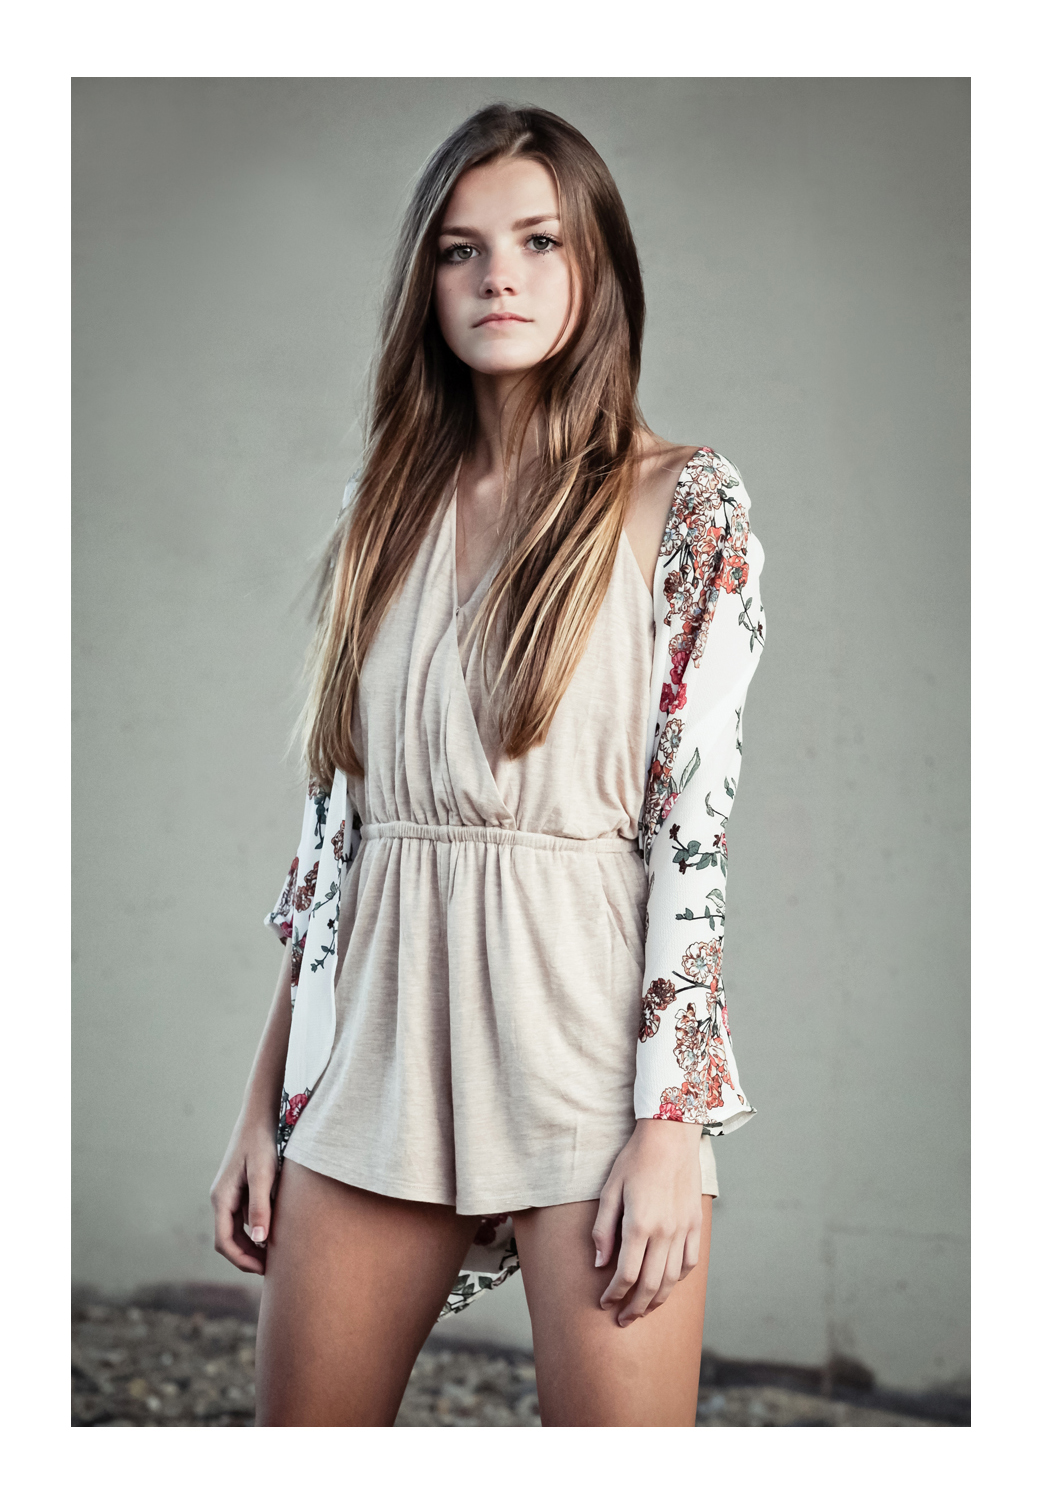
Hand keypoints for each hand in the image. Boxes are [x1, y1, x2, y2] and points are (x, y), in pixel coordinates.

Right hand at [210, 1112, 278, 1274]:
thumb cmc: (260, 1143)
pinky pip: (244, 1217)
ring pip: (237, 1230)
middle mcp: (221, 1199)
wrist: (258, 1116)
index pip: (224, 1242)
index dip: (241, 1260)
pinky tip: (275, 1230)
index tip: (263, 1270)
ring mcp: (229, 1194)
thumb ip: (259, 1207)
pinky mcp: (240, 1189)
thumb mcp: (262, 1175)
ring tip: (276, 1253)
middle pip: (228, 1240)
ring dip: (252, 1244)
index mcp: (221, 1198)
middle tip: (272, 1267)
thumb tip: (259, 1240)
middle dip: (247, 1257)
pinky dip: (256, 1229)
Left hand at [592, 1117, 705, 1324]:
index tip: (604, 1303)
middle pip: (651, 1284)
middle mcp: (664, 1232)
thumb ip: (603, 1229)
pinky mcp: (695, 1223)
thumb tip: (599, 1264)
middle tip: (622, 1320)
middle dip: (634, 1307)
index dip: (614, 1294)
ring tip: (644, 1310)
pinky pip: (690, 1261)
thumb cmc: (634, 1159)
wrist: (670, 1135)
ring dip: (658, 1300)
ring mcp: (683, 1229)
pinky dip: (679, 1279)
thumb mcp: (610, 1190)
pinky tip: (669, 1285)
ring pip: (672, 1279)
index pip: (626, 1274)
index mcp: (639, 1225)